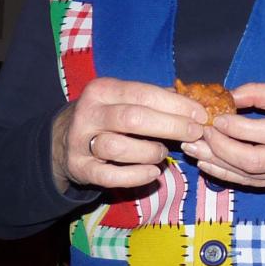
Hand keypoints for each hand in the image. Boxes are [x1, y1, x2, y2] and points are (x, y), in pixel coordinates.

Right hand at [51, 77, 207, 189]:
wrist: (63, 140)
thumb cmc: (108, 117)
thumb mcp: (125, 99)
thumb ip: (156, 99)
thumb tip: (194, 102)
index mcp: (103, 89)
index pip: (144, 94)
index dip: (176, 105)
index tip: (201, 115)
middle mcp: (89, 113)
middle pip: (133, 118)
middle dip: (170, 125)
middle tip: (194, 133)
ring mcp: (81, 142)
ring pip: (119, 147)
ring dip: (150, 152)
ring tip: (163, 154)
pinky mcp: (80, 168)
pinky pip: (109, 176)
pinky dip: (135, 176)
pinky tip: (152, 173)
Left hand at [181, 82, 264, 187]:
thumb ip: (263, 93)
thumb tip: (228, 96)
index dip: (239, 128)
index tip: (217, 117)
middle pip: (254, 161)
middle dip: (221, 148)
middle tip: (200, 132)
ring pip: (248, 176)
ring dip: (216, 162)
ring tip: (192, 146)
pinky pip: (250, 183)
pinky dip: (225, 174)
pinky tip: (206, 162)